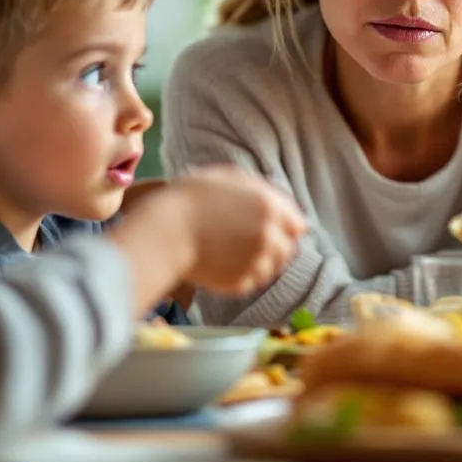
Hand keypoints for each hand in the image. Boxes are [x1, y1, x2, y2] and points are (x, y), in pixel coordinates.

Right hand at [112, 165, 305, 310]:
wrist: (163, 231)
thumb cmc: (189, 198)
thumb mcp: (227, 178)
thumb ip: (259, 190)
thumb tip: (278, 203)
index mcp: (270, 206)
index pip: (298, 225)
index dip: (285, 227)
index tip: (271, 229)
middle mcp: (270, 235)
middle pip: (288, 250)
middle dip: (274, 247)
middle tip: (247, 244)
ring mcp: (257, 262)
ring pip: (271, 269)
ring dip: (258, 264)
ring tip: (230, 254)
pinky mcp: (240, 283)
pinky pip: (250, 282)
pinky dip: (240, 276)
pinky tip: (220, 264)